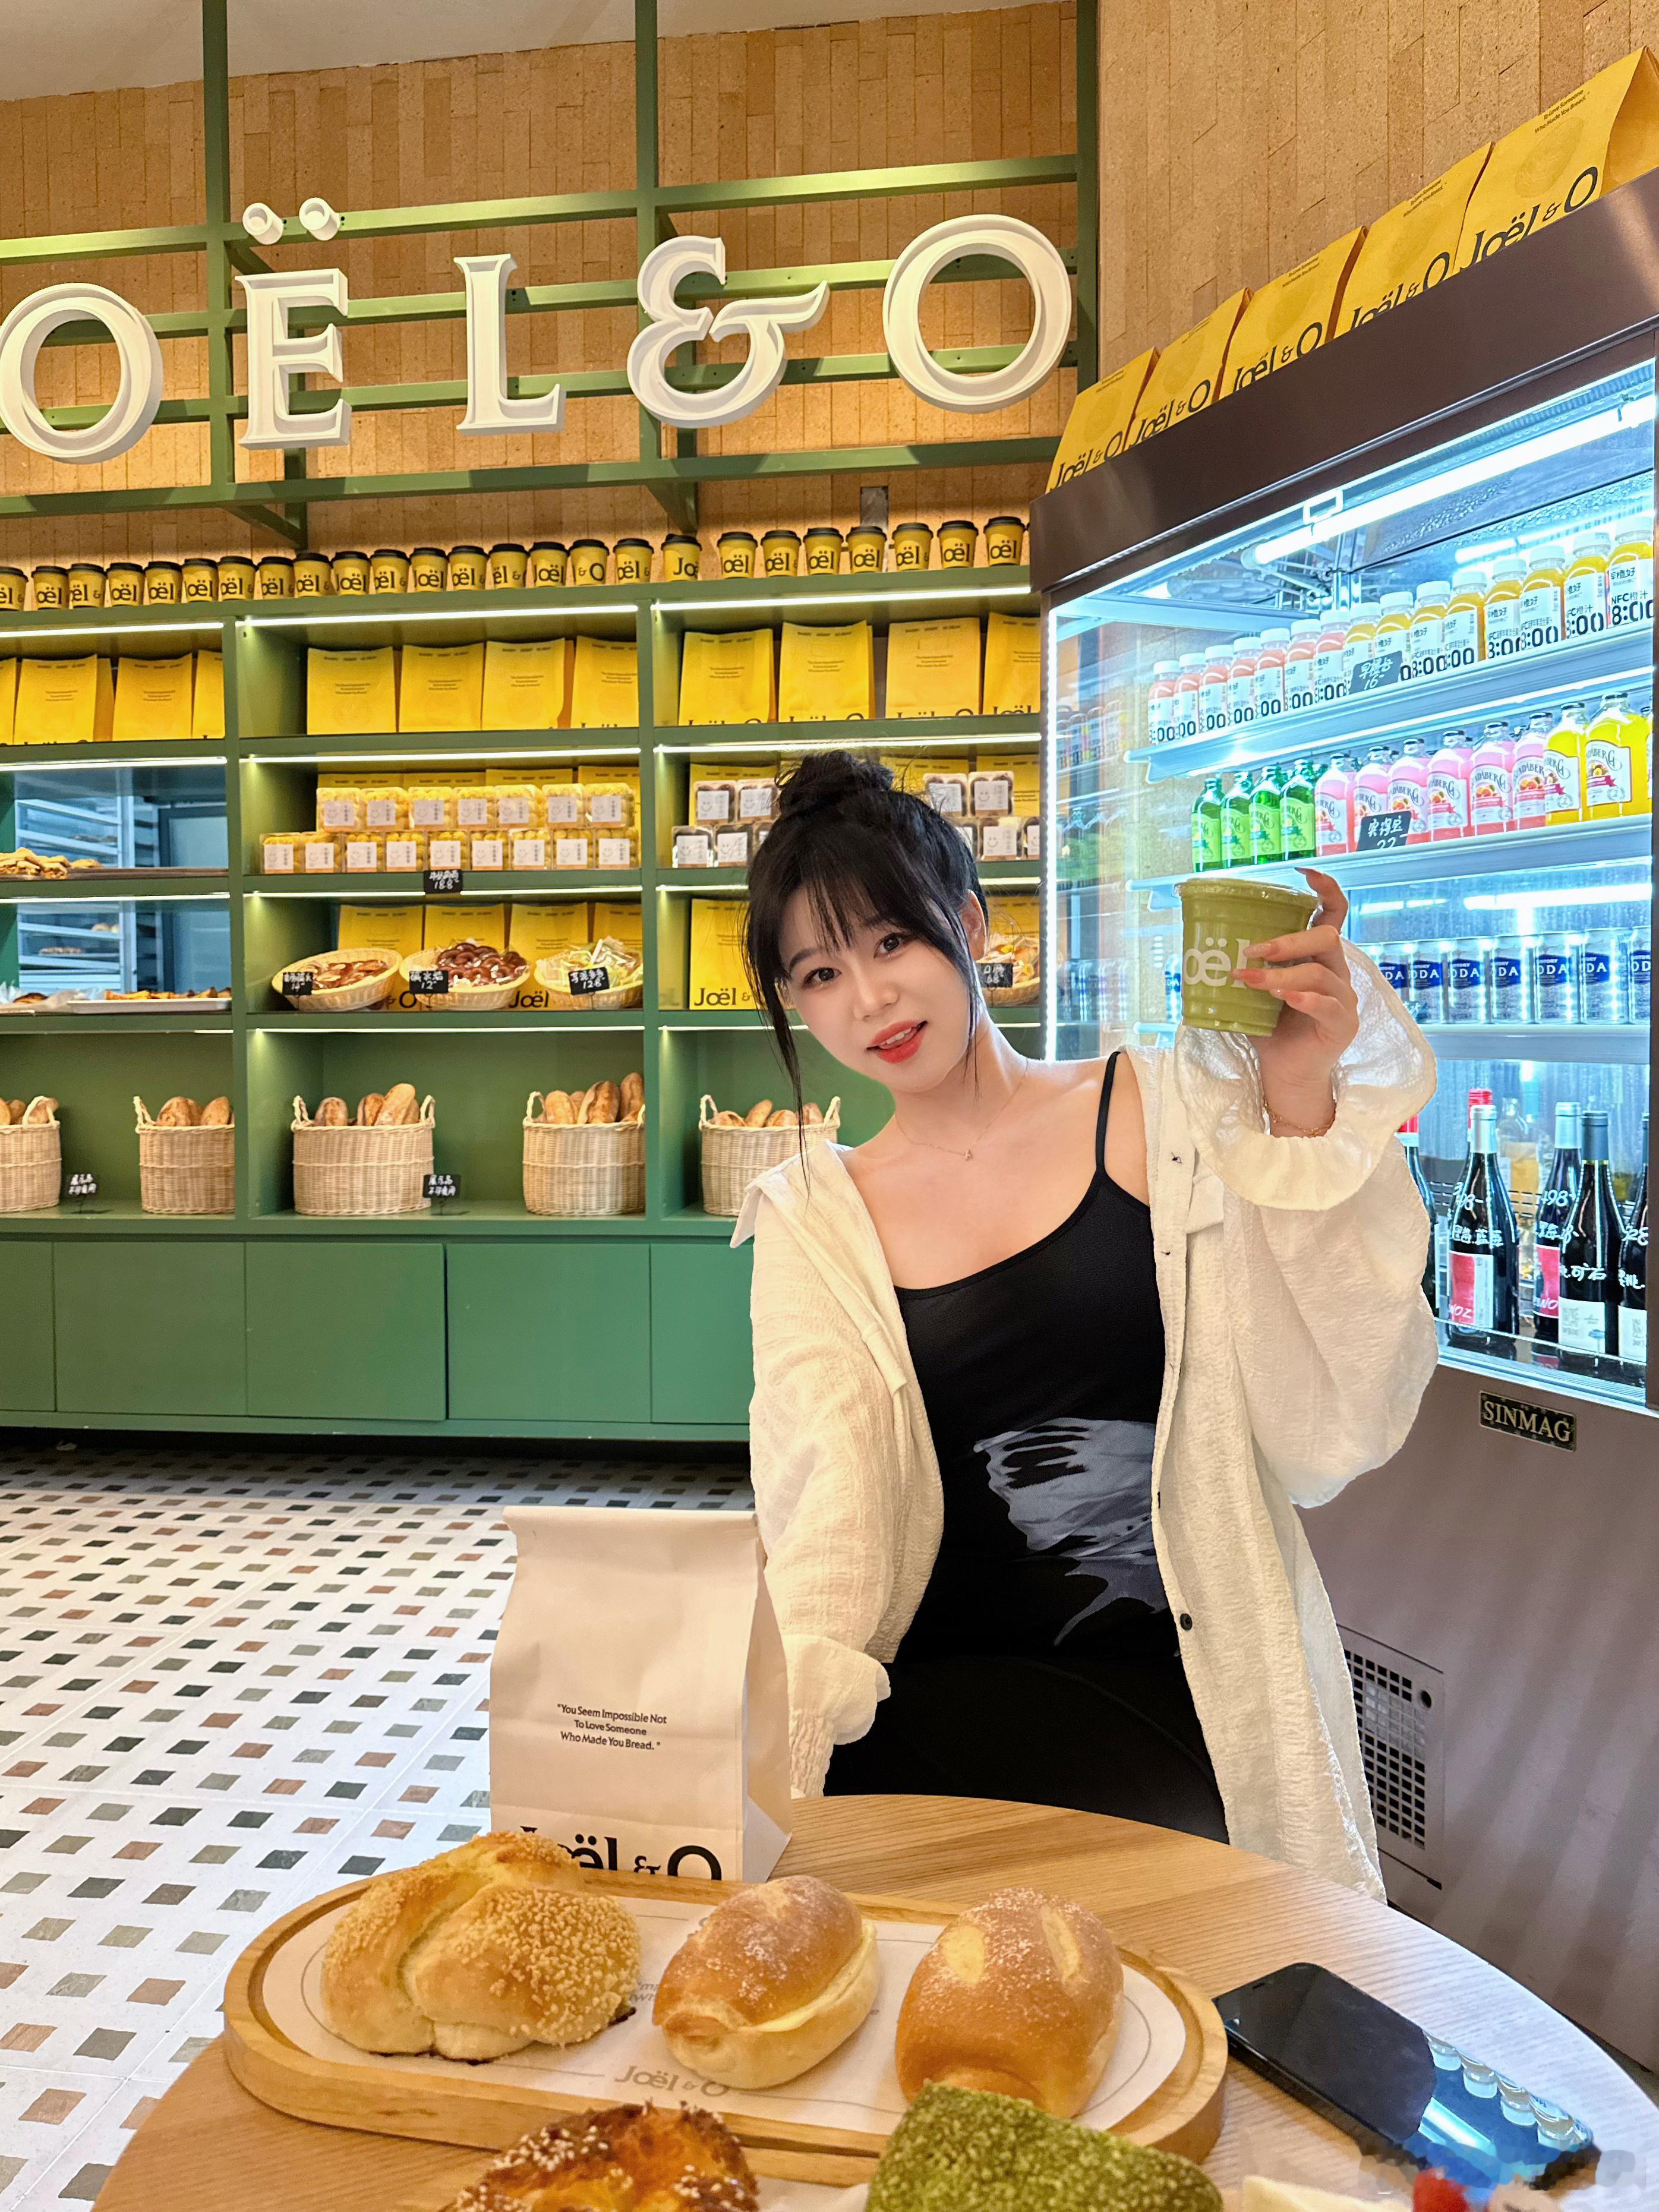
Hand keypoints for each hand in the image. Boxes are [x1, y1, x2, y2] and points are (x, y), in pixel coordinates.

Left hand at [1233, 868, 1356, 1129]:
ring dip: (1280, 975)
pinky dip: (1304, 1000)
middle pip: (1325, 939)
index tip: (1305, 873)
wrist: (1285, 1075)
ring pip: (1319, 975)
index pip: (1333, 916)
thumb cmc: (1270, 1030)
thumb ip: (1243, 967)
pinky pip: (1329, 1006)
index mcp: (1318, 959)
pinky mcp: (1343, 1025)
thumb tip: (1195, 948)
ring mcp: (1344, 999)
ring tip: (1249, 980)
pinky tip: (1284, 1000)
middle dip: (1288, 941)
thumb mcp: (1252, 992)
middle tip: (1252, 950)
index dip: (1326, 890)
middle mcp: (1336, 973)